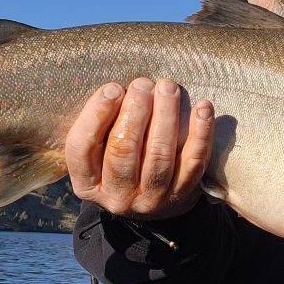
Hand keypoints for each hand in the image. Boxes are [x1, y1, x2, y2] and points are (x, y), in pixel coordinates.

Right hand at [65, 77, 214, 219]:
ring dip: (165, 115)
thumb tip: (118, 89)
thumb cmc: (120, 159)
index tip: (113, 88)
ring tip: (168, 87)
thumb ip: (101, 124)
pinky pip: (193, 162)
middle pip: (123, 150)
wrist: (153, 199)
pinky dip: (200, 133)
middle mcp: (116, 196)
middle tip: (143, 84)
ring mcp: (151, 199)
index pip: (81, 147)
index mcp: (85, 183)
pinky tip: (203, 108)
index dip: (96, 114)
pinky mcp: (181, 194)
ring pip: (159, 155)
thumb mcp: (98, 149)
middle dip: (134, 111)